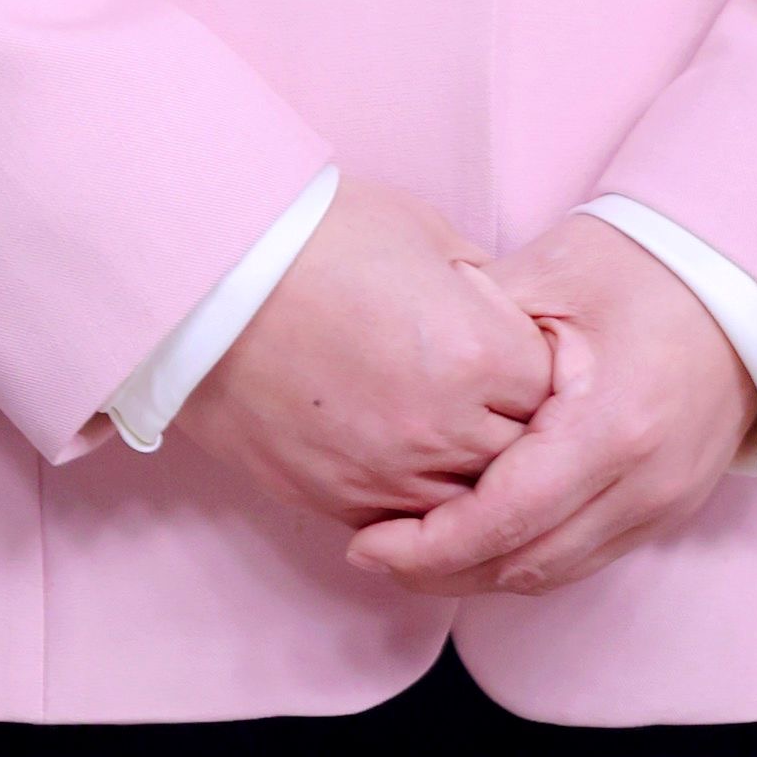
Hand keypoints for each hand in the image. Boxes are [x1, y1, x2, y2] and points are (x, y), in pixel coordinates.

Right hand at [168, 178, 554, 532]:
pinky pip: (410, 525)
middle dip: (513, 423)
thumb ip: (483, 285)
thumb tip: (508, 318)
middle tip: (490, 392)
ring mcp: (391, 473)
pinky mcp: (342, 500)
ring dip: (470, 472)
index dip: (534, 363)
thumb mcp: (420, 232)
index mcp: (475, 351)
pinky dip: (418, 500)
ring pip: (472, 505)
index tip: (513, 345)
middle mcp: (443, 426)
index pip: (548, 386)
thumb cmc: (314, 237)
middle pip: (521, 455)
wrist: (207, 279)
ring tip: (449, 428)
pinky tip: (406, 458)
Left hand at [342, 214, 755, 599]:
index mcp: (612, 425)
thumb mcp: (549, 275)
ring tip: (411, 552)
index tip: (368, 542)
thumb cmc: (645, 264)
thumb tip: (398, 361)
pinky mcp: (669, 508)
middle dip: (442, 571)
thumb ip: (474, 322)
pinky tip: (478, 537)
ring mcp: (664, 505)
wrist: (746, 282)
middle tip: (372, 554)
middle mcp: (645, 484)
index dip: (431, 543)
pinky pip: (584, 556)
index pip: (508, 517)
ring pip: (556, 573)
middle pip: (528, 564)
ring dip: (481, 573)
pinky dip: (526, 556)